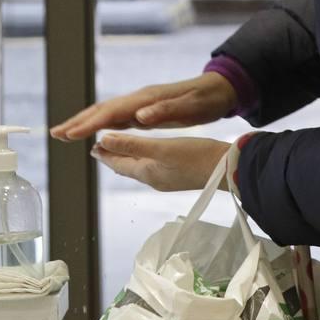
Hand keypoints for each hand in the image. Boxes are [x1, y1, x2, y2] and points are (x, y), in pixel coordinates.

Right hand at [51, 73, 236, 141]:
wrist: (220, 88)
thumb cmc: (206, 99)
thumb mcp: (191, 107)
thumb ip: (165, 111)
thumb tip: (139, 117)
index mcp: (146, 99)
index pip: (110, 113)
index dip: (89, 124)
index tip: (70, 135)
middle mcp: (139, 99)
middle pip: (102, 110)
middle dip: (78, 122)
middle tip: (55, 134)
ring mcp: (141, 104)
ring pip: (107, 114)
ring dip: (86, 123)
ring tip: (66, 134)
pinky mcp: (146, 110)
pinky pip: (118, 118)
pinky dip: (102, 125)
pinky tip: (95, 133)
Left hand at [92, 135, 231, 191]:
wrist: (227, 169)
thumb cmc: (196, 157)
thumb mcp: (161, 147)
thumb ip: (131, 144)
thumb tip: (103, 140)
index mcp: (147, 172)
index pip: (118, 163)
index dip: (105, 154)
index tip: (93, 146)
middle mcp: (154, 178)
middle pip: (127, 167)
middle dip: (113, 156)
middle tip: (101, 148)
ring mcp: (167, 178)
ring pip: (140, 168)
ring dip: (128, 158)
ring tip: (120, 151)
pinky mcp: (179, 175)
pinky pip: (153, 167)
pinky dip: (143, 159)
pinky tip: (150, 156)